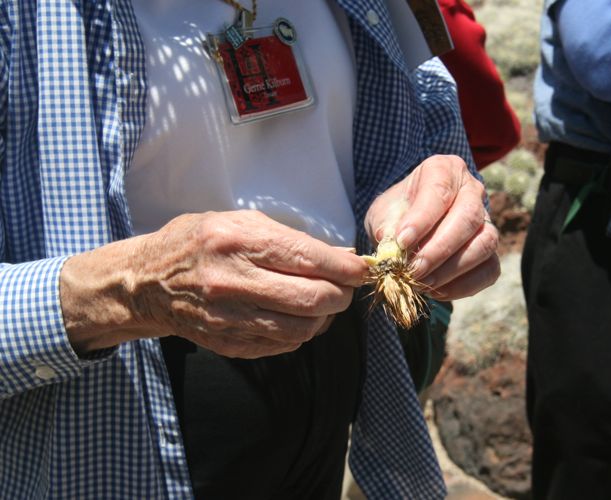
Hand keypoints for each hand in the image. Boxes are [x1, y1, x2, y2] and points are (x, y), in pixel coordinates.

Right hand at [61, 210, 367, 357]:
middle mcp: (234, 281)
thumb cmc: (198, 243)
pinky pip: (282, 344)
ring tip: (322, 302)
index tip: (361, 270)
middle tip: (345, 288)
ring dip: (324, 317)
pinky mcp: (228, 343)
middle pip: (313, 299)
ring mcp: (230, 317)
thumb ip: (288, 238)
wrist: (145, 282)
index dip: (346, 268)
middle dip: (342, 295)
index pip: (310, 259)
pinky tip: (297, 317)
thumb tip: (339, 256)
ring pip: (302, 328)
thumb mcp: (239, 222)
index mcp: (239, 241)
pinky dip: (300, 332)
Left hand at [365, 155, 500, 300]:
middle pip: (468, 217)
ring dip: (452, 269)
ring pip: (484, 244)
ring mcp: (486, 222)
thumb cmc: (397, 214)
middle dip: (439, 248)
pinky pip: (489, 270)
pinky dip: (463, 285)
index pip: (439, 191)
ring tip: (423, 283)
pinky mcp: (491, 252)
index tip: (402, 241)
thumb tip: (392, 252)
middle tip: (413, 269)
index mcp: (444, 170)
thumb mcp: (383, 213)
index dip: (422, 219)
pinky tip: (436, 291)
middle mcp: (472, 191)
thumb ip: (387, 227)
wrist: (408, 227)